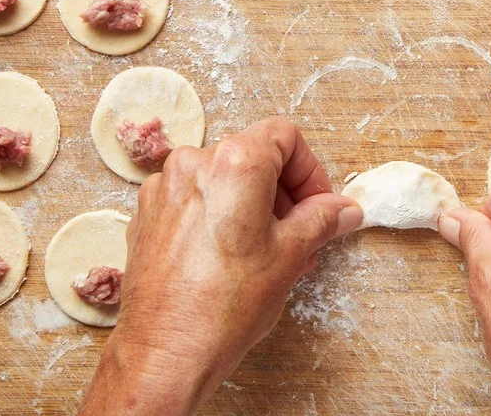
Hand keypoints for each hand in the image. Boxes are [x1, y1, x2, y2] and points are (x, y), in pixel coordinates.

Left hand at [79, 117, 362, 415]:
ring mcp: (164, 189)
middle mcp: (193, 164)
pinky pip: (194, 201)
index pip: (284, 137)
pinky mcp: (147, 215)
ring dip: (253, 207)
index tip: (319, 203)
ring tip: (270, 253)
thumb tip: (343, 209)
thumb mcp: (291, 255)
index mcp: (234, 163)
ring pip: (222, 180)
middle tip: (302, 232)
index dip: (310, 170)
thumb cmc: (223, 306)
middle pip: (253, 156)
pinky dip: (218, 218)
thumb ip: (322, 220)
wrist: (165, 353)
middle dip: (284, 193)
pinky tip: (231, 258)